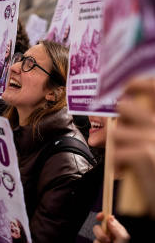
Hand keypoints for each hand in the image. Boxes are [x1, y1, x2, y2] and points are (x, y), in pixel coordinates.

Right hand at [93, 212, 129, 242]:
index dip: (102, 215)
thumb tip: (110, 217)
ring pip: (95, 234)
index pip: (107, 219)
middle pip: (98, 226)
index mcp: (116, 229)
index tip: (100, 216)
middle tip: (107, 240)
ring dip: (100, 239)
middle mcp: (109, 234)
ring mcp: (103, 239)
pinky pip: (94, 242)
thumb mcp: (123, 238)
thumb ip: (117, 228)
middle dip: (100, 232)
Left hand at [114, 77, 154, 215]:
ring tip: (125, 159)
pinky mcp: (146, 154)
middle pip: (125, 107)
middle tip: (109, 136)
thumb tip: (105, 123)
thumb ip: (132, 128)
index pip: (153, 86)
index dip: (137, 83)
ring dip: (115, 147)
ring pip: (116, 132)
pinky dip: (115, 163)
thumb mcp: (149, 143)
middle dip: (114, 123)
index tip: (124, 89)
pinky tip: (124, 171)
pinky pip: (115, 151)